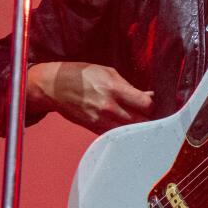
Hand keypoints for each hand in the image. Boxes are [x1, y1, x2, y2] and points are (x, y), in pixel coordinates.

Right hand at [27, 62, 152, 133]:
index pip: (146, 105)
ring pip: (130, 132)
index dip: (152, 105)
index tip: (151, 103)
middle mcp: (108, 108)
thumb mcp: (107, 72)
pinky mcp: (94, 129)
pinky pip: (117, 135)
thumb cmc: (82, 76)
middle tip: (149, 114)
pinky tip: (126, 125)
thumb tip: (149, 96)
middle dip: (149, 118)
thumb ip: (129, 86)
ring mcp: (101, 121)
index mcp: (114, 89)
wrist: (54, 87)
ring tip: (140, 120)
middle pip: (141, 122)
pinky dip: (125, 132)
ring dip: (138, 128)